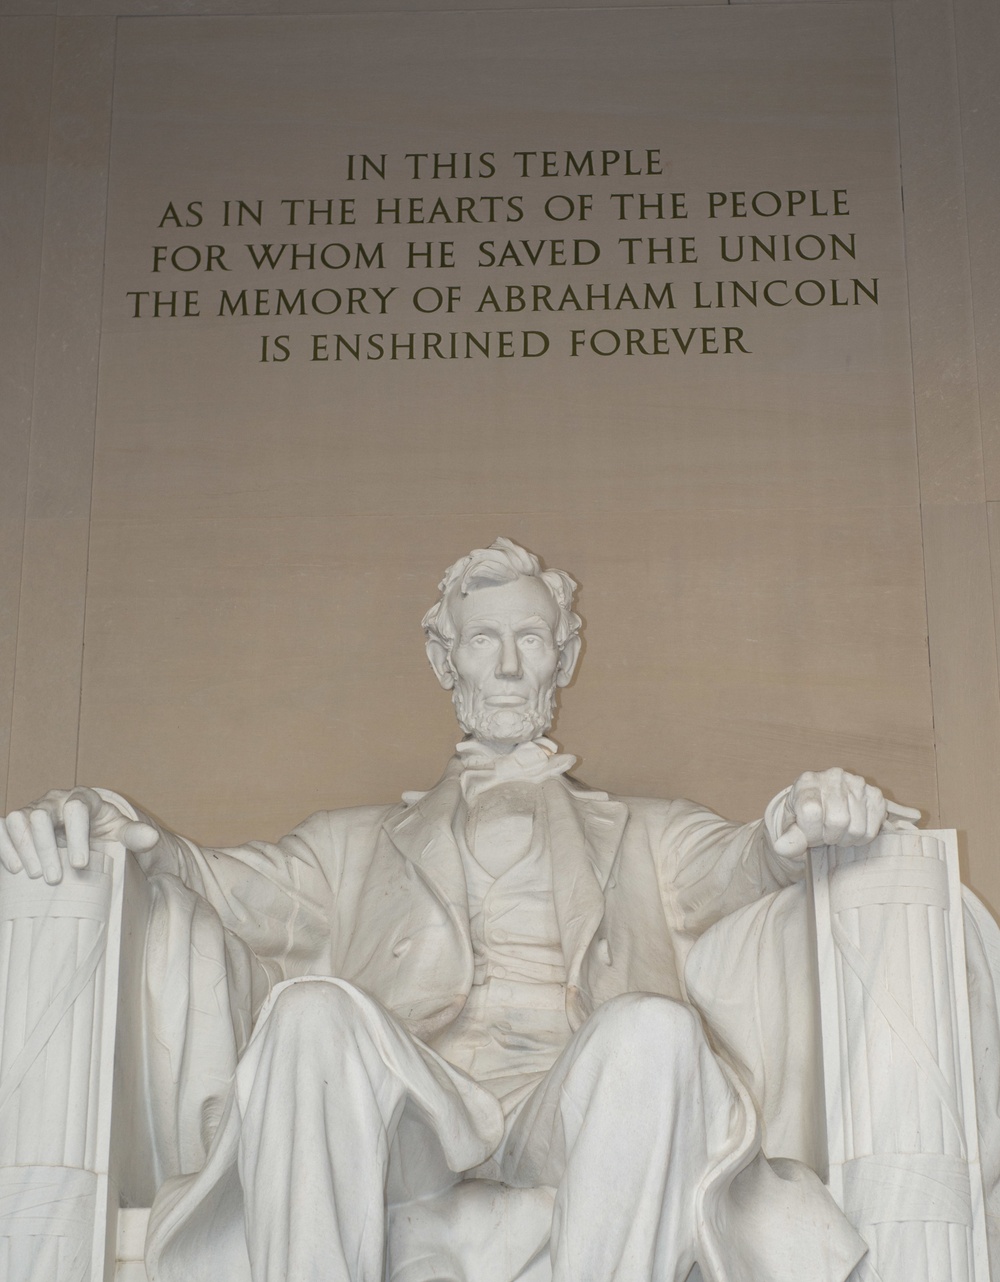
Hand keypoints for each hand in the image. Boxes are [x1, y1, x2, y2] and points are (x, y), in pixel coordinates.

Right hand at [0, 788, 158, 883]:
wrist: (91, 835)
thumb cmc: (106, 833)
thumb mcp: (123, 833)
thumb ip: (136, 835)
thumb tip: (151, 837)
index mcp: (84, 799)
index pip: (77, 808)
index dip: (77, 835)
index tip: (80, 863)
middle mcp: (55, 801)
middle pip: (42, 814)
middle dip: (46, 847)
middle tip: (55, 878)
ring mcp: (33, 811)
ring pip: (18, 819)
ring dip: (24, 848)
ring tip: (34, 875)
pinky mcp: (18, 826)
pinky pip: (2, 828)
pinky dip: (5, 846)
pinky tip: (14, 868)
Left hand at [770, 768, 902, 858]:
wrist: (823, 804)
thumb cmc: (804, 816)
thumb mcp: (791, 826)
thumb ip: (790, 838)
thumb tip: (782, 848)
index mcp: (807, 781)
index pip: (811, 811)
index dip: (810, 832)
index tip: (808, 833)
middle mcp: (833, 776)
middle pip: (838, 821)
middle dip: (829, 837)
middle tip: (824, 834)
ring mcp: (857, 783)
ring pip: (857, 828)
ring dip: (845, 839)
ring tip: (837, 832)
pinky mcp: (874, 794)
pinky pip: (872, 829)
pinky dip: (861, 838)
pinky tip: (850, 829)